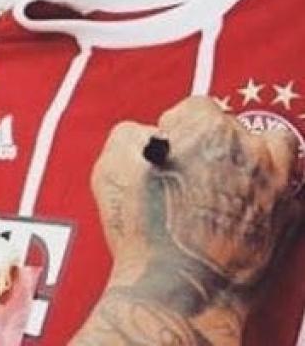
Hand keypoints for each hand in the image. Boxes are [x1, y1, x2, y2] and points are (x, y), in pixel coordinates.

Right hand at [75, 97, 303, 344]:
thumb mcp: (111, 165)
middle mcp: (251, 149)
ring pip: (276, 151)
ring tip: (230, 179)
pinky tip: (244, 209)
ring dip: (255, 158)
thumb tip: (148, 133)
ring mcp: (278, 185)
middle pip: (237, 128)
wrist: (179, 290)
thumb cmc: (145, 227)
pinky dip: (269, 195)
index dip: (178, 126)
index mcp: (209, 127)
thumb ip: (130, 133)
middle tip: (193, 170)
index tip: (170, 148)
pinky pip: (288, 193)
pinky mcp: (292, 221)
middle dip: (215, 144)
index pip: (198, 107)